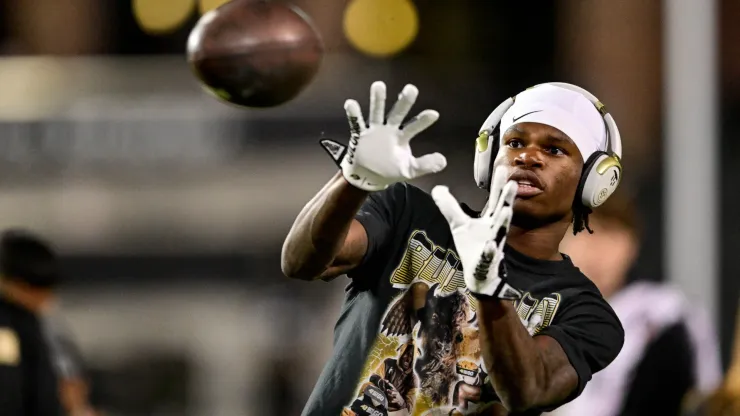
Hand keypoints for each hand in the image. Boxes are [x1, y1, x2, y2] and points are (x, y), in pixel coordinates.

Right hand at [320, 81, 446, 190]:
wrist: (367, 177)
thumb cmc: (390, 170)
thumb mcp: (410, 170)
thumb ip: (425, 165)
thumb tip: (444, 161)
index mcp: (402, 137)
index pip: (414, 127)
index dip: (423, 121)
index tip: (434, 114)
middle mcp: (389, 130)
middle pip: (397, 113)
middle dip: (404, 102)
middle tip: (412, 88)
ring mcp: (374, 130)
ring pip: (376, 112)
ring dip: (378, 100)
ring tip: (379, 85)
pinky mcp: (360, 135)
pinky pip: (356, 123)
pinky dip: (353, 114)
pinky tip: (351, 103)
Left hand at [431, 167, 521, 298]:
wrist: (478, 274)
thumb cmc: (472, 246)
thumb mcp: (458, 224)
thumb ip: (449, 206)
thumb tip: (438, 187)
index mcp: (490, 220)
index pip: (495, 199)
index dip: (498, 185)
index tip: (503, 167)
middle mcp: (495, 230)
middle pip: (502, 211)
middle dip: (507, 198)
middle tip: (512, 183)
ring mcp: (494, 245)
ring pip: (499, 233)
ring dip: (503, 222)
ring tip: (505, 211)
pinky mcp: (487, 261)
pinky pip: (489, 255)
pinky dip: (490, 251)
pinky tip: (490, 245)